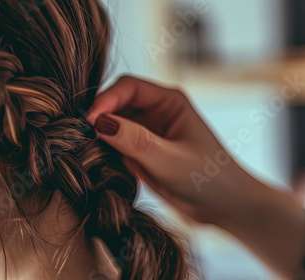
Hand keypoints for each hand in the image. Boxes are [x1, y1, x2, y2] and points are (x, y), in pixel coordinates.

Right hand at [86, 76, 246, 223]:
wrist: (223, 206)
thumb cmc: (209, 179)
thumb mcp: (170, 160)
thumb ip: (135, 141)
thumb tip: (99, 123)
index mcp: (169, 101)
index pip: (128, 87)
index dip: (105, 100)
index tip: (89, 121)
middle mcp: (156, 111)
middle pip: (116, 102)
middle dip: (99, 115)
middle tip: (81, 136)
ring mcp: (147, 131)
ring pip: (112, 122)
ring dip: (100, 133)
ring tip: (87, 148)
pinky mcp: (140, 149)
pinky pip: (115, 142)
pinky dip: (104, 149)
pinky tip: (99, 160)